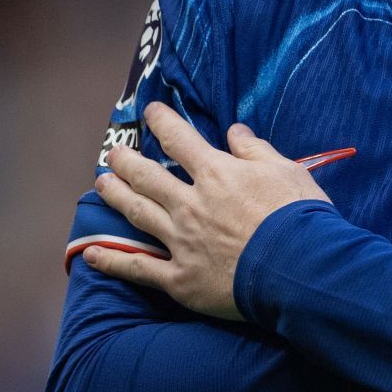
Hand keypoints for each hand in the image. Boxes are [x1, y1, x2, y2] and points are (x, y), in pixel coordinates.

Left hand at [85, 103, 329, 319]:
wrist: (300, 268)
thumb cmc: (300, 217)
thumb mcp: (287, 171)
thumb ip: (255, 150)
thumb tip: (234, 131)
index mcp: (216, 174)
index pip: (180, 140)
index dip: (162, 122)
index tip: (149, 112)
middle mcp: (190, 204)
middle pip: (147, 177)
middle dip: (127, 162)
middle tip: (113, 154)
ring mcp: (181, 242)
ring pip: (137, 213)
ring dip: (116, 197)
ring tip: (101, 184)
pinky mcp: (180, 279)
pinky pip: (138, 268)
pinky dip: (112, 261)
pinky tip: (90, 254)